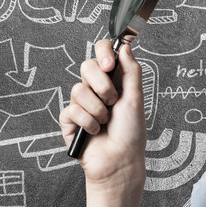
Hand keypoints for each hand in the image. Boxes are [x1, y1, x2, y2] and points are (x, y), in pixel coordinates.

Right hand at [60, 39, 145, 190]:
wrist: (120, 160)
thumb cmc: (131, 133)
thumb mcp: (136, 97)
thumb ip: (131, 69)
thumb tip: (125, 46)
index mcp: (113, 79)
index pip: (102, 52)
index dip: (102, 52)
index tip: (109, 64)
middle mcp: (95, 88)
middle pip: (86, 66)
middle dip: (102, 85)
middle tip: (112, 101)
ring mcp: (81, 103)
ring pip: (78, 90)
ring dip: (97, 109)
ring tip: (105, 122)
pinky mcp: (69, 119)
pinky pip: (71, 110)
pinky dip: (88, 122)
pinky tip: (94, 131)